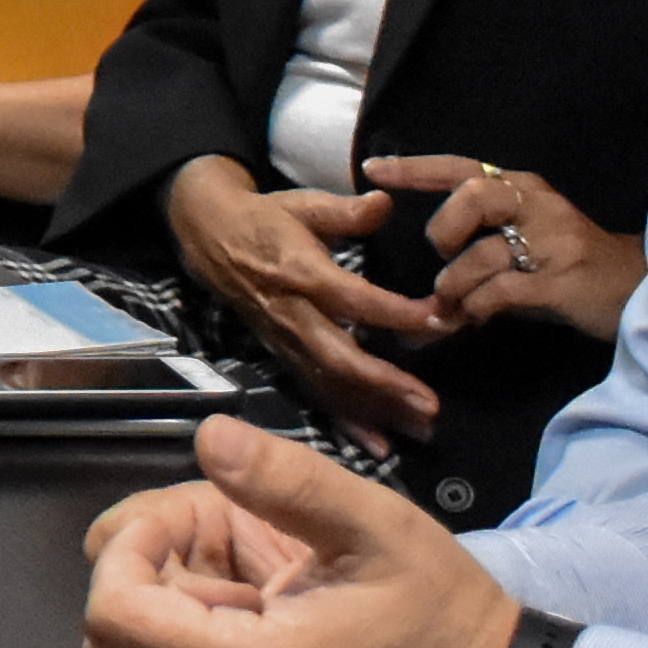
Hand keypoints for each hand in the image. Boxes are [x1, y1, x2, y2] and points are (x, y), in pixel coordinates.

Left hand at [77, 415, 516, 647]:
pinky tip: (248, 642)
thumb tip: (208, 436)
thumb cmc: (443, 620)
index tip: (189, 517)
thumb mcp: (374, 527)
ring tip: (242, 597)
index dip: (133, 551)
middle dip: (143, 586)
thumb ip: (282, 480)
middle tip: (217, 552)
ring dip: (161, 630)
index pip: (115, 616)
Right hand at [161, 159, 451, 436]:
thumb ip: (345, 210)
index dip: (394, 312)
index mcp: (299, 271)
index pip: (351, 298)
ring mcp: (285, 341)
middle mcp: (292, 314)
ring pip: (329, 383)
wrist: (209, 237)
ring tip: (420, 430)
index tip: (438, 321)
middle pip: (338, 356)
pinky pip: (315, 394)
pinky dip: (346, 423)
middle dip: (384, 384)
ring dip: (374, 411)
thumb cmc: (266, 217)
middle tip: (429, 405)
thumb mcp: (302, 203)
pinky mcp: (283, 357)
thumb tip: (385, 201)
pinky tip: (378, 446)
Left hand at [376, 158, 643, 339]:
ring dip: (456, 288)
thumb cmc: (570, 269)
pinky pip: (502, 292)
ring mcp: (554, 243)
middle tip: (444, 258)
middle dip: (444, 231)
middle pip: (472, 195)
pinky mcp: (564, 282)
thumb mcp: (522, 251)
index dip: (416, 168)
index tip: (373, 168)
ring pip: (482, 255)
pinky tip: (480, 317)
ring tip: (456, 308)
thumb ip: (475, 260)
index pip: (463, 166)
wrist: (641, 291)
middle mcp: (538, 206)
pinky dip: (479, 308)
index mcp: (524, 188)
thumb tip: (420, 304)